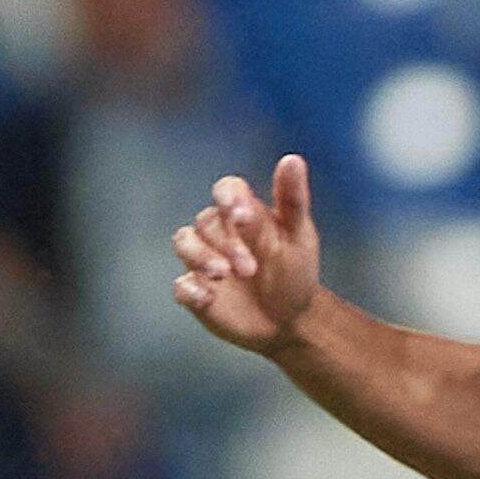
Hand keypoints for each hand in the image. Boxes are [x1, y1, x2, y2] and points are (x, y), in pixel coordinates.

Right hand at [171, 156, 323, 357]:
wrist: (290, 318)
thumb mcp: (298, 236)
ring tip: (223, 275)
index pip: (226, 190)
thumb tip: (292, 159)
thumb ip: (292, 199)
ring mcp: (203, 259)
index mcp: (243, 212)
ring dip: (200, 257)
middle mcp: (218, 232)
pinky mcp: (195, 291)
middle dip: (227, 243)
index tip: (242, 217)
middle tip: (250, 268)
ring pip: (185, 244)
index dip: (229, 199)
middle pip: (207, 222)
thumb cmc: (294, 270)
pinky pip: (181, 286)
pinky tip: (205, 297)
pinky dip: (188, 290)